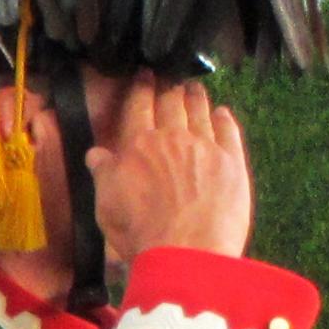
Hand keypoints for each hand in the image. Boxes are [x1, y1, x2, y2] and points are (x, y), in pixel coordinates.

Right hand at [86, 79, 252, 267]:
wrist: (187, 252)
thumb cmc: (141, 233)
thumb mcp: (107, 206)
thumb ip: (103, 175)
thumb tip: (95, 153)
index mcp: (139, 145)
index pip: (139, 108)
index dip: (141, 89)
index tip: (144, 76)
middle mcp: (173, 138)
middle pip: (172, 105)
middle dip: (170, 89)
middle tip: (171, 79)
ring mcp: (206, 148)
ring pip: (200, 113)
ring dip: (196, 98)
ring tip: (195, 88)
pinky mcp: (233, 163)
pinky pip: (229, 132)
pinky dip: (224, 119)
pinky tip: (222, 113)